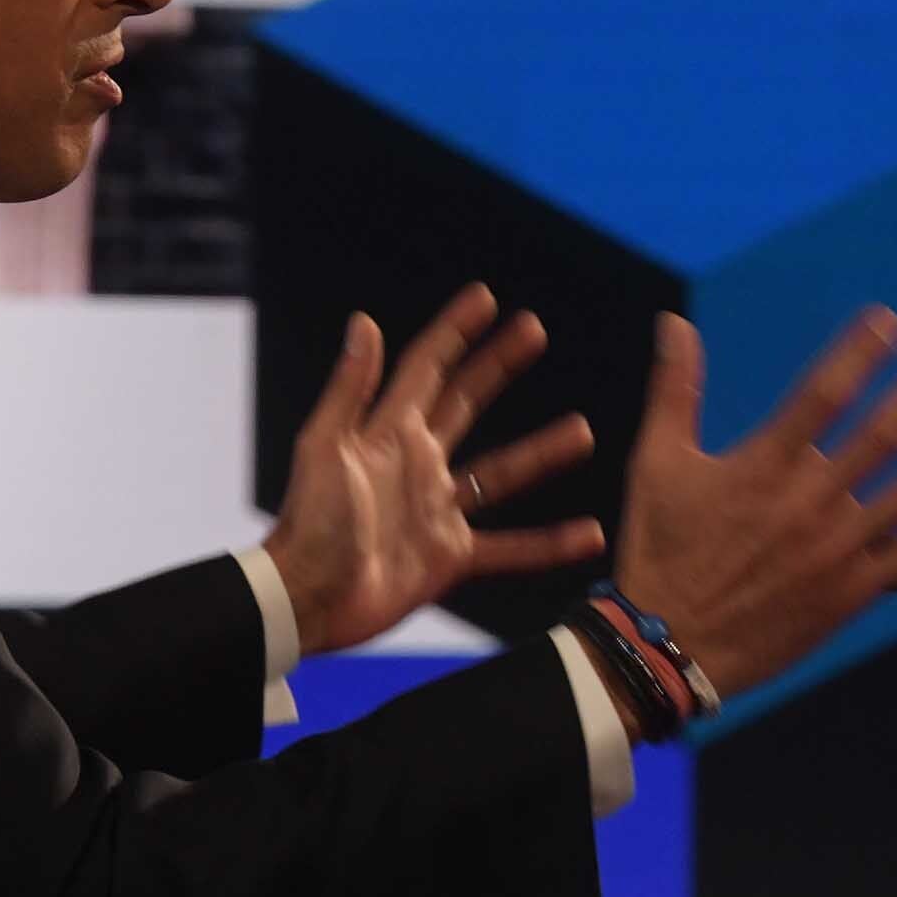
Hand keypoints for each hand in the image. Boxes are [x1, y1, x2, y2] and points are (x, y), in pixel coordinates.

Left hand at [263, 285, 601, 655]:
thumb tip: (365, 322)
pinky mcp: (450, 557)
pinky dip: (549, 544)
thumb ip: (350, 389)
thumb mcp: (326, 448)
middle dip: (499, 365)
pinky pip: (509, 547)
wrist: (308, 598)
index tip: (487, 298)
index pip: (428, 368)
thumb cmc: (309, 522)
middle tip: (535, 330)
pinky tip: (588, 534)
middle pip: (466, 402)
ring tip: (584, 429)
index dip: (456, 332)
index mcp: (388, 433)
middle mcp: (418, 464)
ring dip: (541, 452)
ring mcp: (437, 510)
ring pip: (501, 474)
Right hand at [609, 307, 896, 705]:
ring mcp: (836, 549)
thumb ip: (675, 390)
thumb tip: (674, 323)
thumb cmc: (660, 551)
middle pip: (884, 435)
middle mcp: (808, 502)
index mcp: (762, 466)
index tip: (893, 322)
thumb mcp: (655, 463)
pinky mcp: (849, 592)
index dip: (859, 355)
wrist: (666, 648)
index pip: (822, 395)